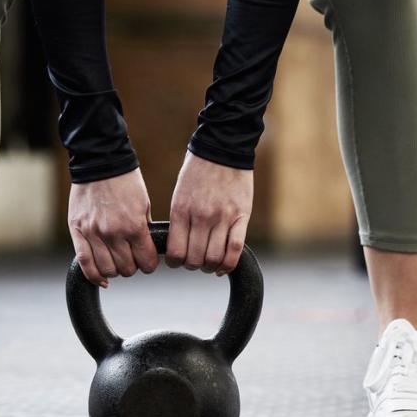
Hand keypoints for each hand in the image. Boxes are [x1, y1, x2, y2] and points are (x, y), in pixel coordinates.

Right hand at [68, 168, 159, 287]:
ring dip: (115, 270)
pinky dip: (94, 276)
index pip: (146, 262)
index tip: (148, 262)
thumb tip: (147, 250)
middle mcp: (113, 233)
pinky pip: (85, 263)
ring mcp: (93, 233)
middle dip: (132, 267)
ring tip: (116, 261)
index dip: (149, 265)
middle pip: (126, 269)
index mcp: (134, 226)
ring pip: (107, 270)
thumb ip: (144, 229)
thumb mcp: (144, 204)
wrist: (100, 162)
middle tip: (132, 259)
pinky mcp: (78, 231)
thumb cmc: (125, 182)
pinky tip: (102, 279)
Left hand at [166, 152, 252, 275]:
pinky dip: (229, 263)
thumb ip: (180, 220)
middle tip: (194, 263)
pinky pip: (236, 249)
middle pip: (195, 259)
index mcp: (181, 210)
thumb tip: (178, 246)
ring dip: (210, 267)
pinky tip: (224, 266)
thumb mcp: (179, 194)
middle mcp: (201, 217)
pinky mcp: (241, 216)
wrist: (223, 148)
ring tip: (209, 264)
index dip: (175, 263)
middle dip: (193, 266)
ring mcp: (222, 217)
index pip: (175, 252)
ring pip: (214, 258)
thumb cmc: (198, 171)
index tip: (177, 262)